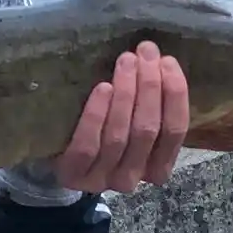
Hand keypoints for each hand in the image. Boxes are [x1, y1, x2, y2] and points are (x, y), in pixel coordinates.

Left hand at [53, 42, 188, 194]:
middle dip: (150, 86)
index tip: (168, 61)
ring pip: (120, 135)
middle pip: (148, 129)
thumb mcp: (131, 123)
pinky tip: (103, 87)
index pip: (175, 131)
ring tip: (126, 61)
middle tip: (145, 52)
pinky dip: (98, 114)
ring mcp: (103, 179)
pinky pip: (89, 144)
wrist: (57, 154)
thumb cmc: (101, 131)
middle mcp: (134, 178)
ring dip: (126, 93)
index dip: (175, 94)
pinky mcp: (75, 174)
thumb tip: (159, 60)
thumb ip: (148, 106)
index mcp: (157, 168)